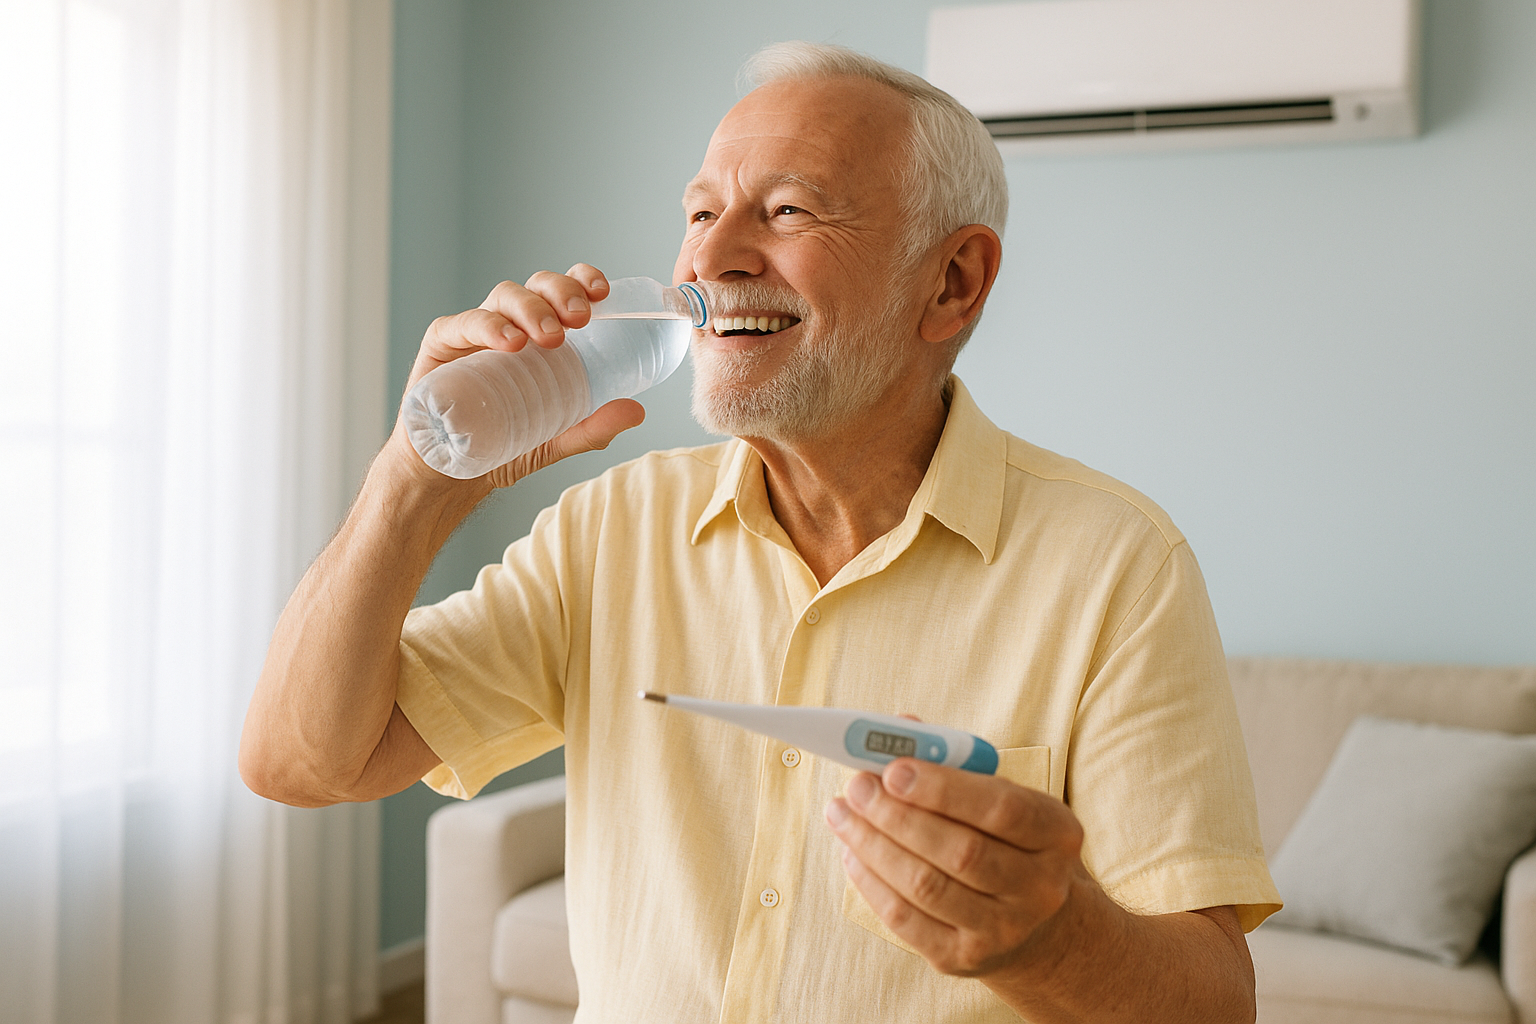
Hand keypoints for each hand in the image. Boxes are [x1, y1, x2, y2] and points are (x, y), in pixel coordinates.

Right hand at [385, 263, 644, 489]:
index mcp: (542, 335)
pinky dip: (488, 326)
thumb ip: (593, 427)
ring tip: (549, 338)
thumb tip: (637, 412)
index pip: (565, 292)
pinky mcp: (442, 344)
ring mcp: (476, 331)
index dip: (583, 280)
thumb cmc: (504, 446)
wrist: (452, 472)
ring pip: (505, 295)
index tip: (602, 293)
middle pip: (539, 286)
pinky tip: (509, 342)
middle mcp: (511, 323)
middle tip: (580, 318)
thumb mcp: (556, 439)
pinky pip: (464, 322)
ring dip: (532, 308)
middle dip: (563, 292)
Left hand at [825, 758, 1086, 978]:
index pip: (1002, 808)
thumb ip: (956, 763)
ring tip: (841, 812)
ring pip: (925, 885)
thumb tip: (899, 728)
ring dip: (872, 844)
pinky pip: (905, 920)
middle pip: (960, 852)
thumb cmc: (1011, 844)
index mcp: (1057, 834)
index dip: (944, 788)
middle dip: (897, 815)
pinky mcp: (962, 959)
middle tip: (856, 786)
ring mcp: (1003, 930)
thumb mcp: (1005, 799)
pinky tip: (851, 852)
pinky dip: (870, 882)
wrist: (1039, 927)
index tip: (894, 768)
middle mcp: (1039, 888)